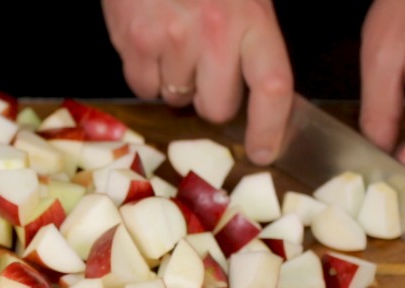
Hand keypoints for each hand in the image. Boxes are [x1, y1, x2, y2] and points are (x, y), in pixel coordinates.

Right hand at [101, 0, 292, 165]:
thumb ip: (253, 38)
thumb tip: (264, 96)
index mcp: (251, 18)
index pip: (273, 88)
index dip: (270, 128)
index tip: (264, 151)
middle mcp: (213, 32)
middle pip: (217, 108)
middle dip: (210, 98)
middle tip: (204, 70)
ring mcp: (169, 38)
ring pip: (175, 98)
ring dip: (174, 80)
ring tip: (173, 40)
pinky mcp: (131, 40)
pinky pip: (141, 86)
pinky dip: (145, 72)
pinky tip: (149, 39)